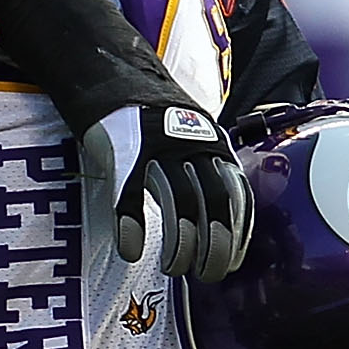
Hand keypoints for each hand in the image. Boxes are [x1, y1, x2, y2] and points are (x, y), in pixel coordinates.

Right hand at [83, 100, 251, 279]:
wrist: (109, 73)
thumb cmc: (149, 115)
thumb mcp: (190, 134)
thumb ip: (204, 165)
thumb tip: (216, 212)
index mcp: (213, 144)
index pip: (237, 193)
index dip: (239, 232)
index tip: (234, 262)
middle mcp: (193, 146)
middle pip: (215, 203)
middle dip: (216, 245)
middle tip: (208, 275)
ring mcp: (158, 150)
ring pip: (179, 205)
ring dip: (180, 245)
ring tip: (173, 269)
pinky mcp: (122, 154)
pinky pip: (129, 199)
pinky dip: (131, 229)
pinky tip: (131, 251)